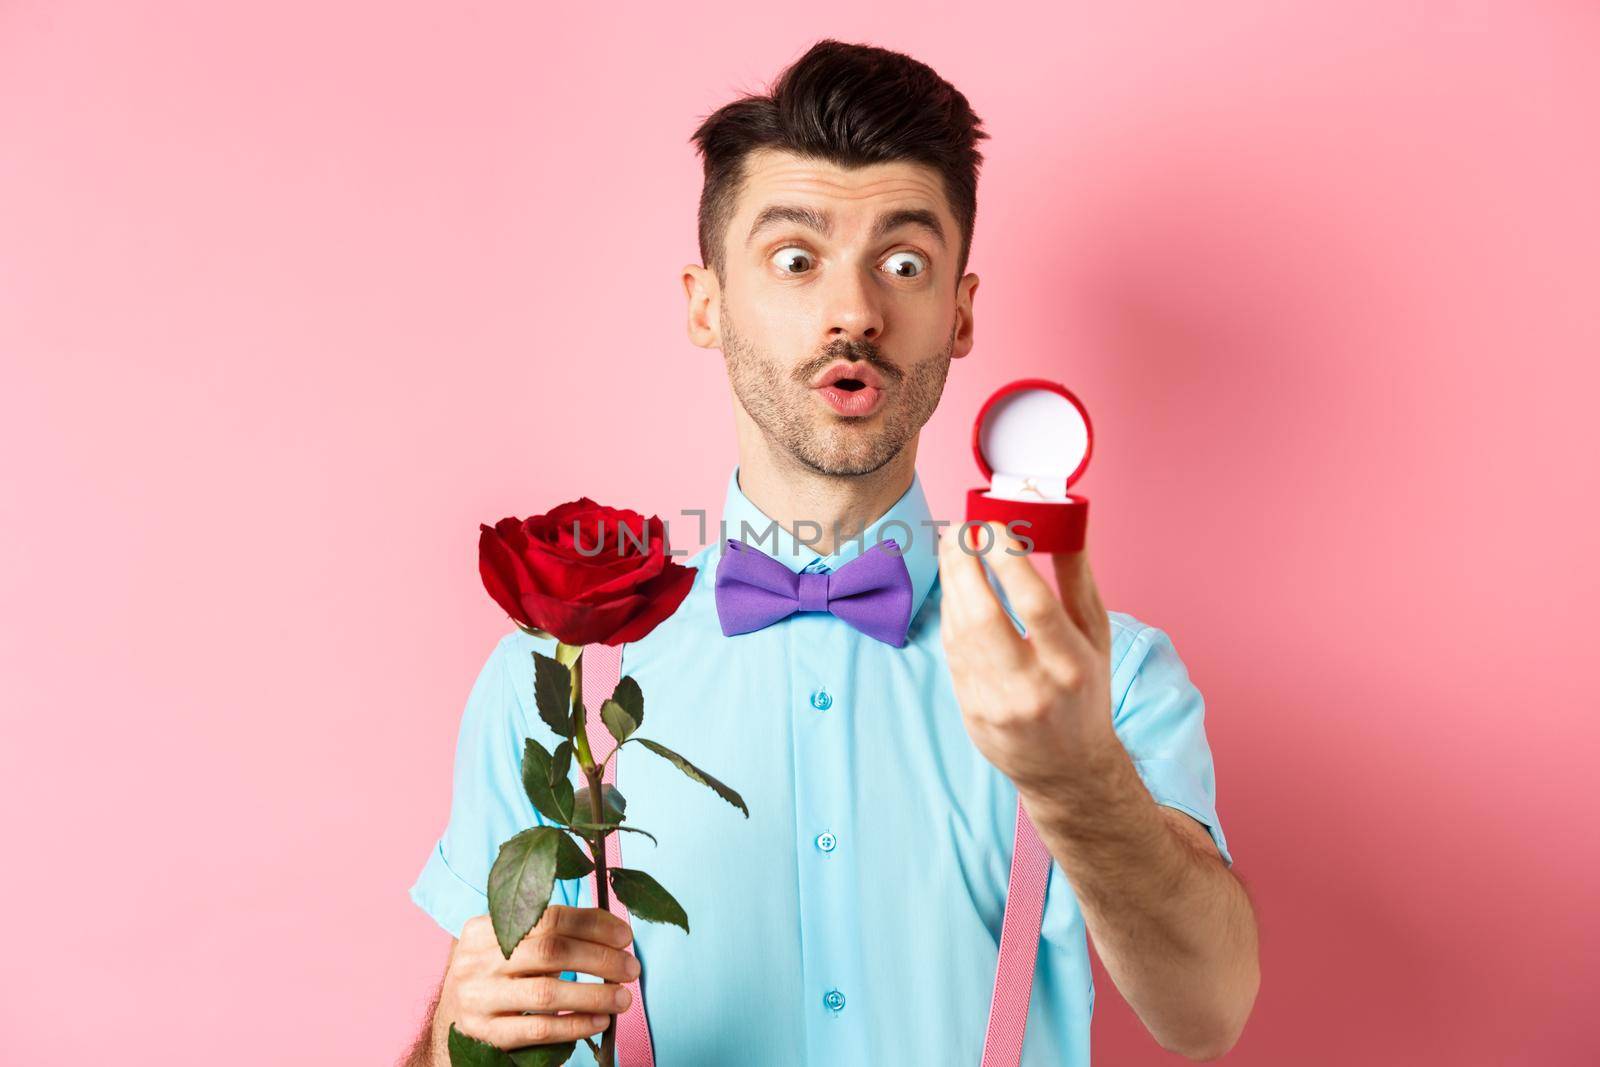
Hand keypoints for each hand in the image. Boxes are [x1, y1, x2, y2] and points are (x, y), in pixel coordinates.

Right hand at [443, 905, 640, 1049]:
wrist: (449, 1022)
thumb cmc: (493, 976)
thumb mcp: (503, 946)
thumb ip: (543, 934)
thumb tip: (610, 932)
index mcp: (483, 929)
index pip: (547, 917)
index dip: (593, 924)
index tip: (624, 935)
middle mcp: (476, 961)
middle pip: (550, 951)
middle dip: (600, 959)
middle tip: (631, 968)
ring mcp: (478, 1000)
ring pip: (546, 994)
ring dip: (593, 995)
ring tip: (623, 998)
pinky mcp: (485, 1035)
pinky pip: (538, 1030)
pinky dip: (574, 1025)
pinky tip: (599, 1021)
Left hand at [936, 521, 1115, 794]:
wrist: (1068, 769)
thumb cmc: (1085, 691)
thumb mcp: (1096, 637)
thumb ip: (1077, 578)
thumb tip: (1064, 520)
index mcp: (1072, 667)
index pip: (1036, 606)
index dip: (1009, 561)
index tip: (995, 526)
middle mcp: (1033, 688)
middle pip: (984, 616)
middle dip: (964, 564)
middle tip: (960, 529)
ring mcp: (996, 704)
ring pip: (960, 632)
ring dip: (952, 583)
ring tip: (954, 548)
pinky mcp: (971, 712)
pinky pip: (952, 652)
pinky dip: (951, 613)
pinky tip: (956, 588)